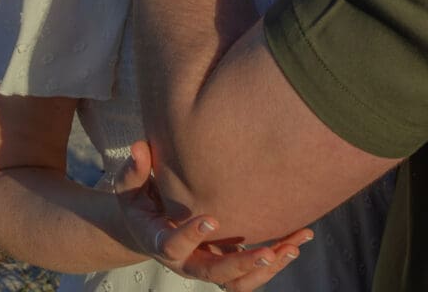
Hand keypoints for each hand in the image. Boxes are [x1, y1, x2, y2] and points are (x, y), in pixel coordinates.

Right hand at [114, 141, 312, 290]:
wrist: (149, 222)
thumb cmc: (140, 199)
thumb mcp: (129, 186)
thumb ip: (134, 170)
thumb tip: (138, 148)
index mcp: (160, 241)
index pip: (174, 245)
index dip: (192, 235)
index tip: (212, 219)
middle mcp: (186, 260)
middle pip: (213, 273)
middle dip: (241, 264)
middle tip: (266, 252)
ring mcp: (207, 263)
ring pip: (237, 281)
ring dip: (266, 266)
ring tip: (294, 245)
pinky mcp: (225, 260)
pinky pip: (250, 273)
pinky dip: (274, 260)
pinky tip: (297, 241)